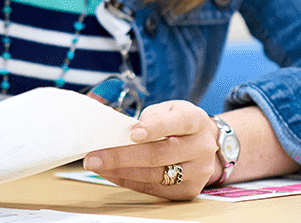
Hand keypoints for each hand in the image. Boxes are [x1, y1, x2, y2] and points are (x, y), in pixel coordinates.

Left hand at [83, 100, 220, 199]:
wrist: (206, 144)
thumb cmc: (180, 124)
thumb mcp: (170, 109)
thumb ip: (152, 116)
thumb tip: (128, 131)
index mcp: (196, 121)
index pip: (177, 123)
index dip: (154, 128)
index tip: (133, 133)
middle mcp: (201, 148)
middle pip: (159, 154)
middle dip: (122, 156)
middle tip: (94, 156)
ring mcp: (197, 172)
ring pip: (155, 175)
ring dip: (121, 171)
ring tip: (97, 165)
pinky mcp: (188, 190)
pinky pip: (154, 188)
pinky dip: (129, 181)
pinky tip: (112, 173)